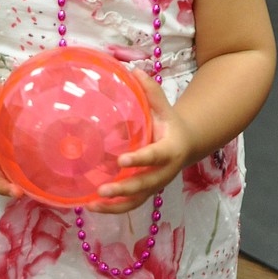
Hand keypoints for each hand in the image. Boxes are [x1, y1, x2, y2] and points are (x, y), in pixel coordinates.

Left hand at [85, 71, 193, 214]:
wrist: (185, 144)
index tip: (121, 161)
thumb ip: (150, 90)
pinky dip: (112, 209)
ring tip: (92, 204)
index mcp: (170, 149)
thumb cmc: (168, 122)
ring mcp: (155, 185)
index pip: (155, 156)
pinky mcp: (146, 193)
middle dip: (124, 188)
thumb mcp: (163, 105)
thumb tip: (132, 70)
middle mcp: (164, 172)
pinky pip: (130, 205)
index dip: (140, 159)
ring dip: (115, 206)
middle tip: (103, 189)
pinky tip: (91, 207)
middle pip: (145, 184)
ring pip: (137, 201)